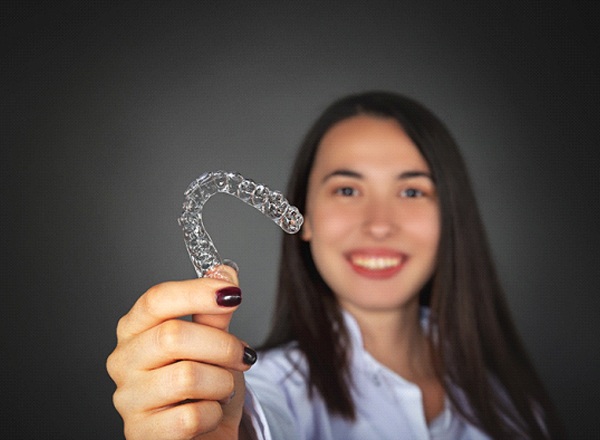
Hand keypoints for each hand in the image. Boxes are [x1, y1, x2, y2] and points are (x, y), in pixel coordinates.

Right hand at [106, 266, 254, 438]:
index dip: (196, 292)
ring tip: (222, 387)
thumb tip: (224, 272)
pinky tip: (208, 413)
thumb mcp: (214, 344)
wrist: (206, 435)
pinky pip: (190, 416)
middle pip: (173, 335)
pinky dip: (213, 413)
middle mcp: (123, 360)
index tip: (233, 293)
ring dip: (221, 382)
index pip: (156, 299)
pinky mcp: (142, 434)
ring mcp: (128, 399)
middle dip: (222, 345)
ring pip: (187, 376)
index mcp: (135, 330)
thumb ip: (215, 311)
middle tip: (244, 354)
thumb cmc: (205, 387)